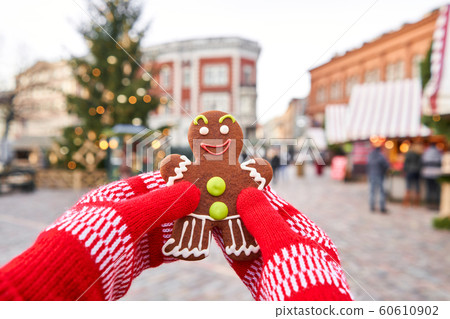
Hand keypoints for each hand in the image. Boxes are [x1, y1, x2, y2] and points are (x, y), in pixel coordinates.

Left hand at [1, 172, 199, 299]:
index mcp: (116, 196)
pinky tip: (193, 250)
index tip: (196, 179)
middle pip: (160, 208)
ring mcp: (128, 238)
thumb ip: (162, 203)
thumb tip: (194, 191)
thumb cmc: (93, 237)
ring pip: (162, 230)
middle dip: (182, 208)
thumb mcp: (130, 215)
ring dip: (182, 231)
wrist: (68, 281)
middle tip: (208, 207)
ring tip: (205, 229)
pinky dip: (176, 250)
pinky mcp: (132, 260)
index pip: (150, 183)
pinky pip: (159, 252)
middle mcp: (123, 216)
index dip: (173, 181)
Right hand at [213, 186, 351, 300]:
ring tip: (211, 212)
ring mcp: (277, 268)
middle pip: (261, 224)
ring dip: (231, 229)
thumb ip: (265, 221)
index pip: (279, 208)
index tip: (239, 180)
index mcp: (307, 235)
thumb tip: (248, 193)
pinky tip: (215, 237)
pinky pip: (244, 263)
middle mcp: (292, 249)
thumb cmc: (306, 282)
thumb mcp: (285, 246)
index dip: (259, 194)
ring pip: (250, 243)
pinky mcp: (263, 284)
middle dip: (240, 211)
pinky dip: (229, 250)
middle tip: (218, 195)